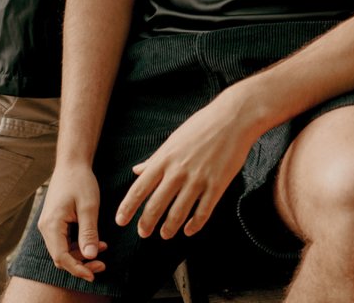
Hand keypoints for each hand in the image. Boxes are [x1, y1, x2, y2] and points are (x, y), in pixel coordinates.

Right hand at [38, 162, 107, 281]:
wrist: (71, 163)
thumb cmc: (80, 181)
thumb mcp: (89, 206)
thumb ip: (88, 232)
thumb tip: (90, 256)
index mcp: (51, 224)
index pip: (61, 257)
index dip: (77, 269)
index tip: (93, 274)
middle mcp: (46, 227)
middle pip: (61, 257)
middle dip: (81, 263)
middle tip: (103, 262)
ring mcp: (49, 225)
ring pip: (63, 250)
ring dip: (81, 254)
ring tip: (102, 248)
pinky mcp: (54, 222)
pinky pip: (64, 241)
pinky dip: (78, 245)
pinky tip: (94, 241)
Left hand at [115, 90, 259, 239]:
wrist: (232, 119)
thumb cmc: (202, 126)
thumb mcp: (173, 139)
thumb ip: (155, 158)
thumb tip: (137, 170)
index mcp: (164, 158)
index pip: (139, 188)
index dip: (128, 207)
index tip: (120, 220)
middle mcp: (178, 171)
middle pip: (156, 205)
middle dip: (146, 223)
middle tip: (143, 233)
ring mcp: (197, 180)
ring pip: (178, 214)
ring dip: (169, 228)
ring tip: (164, 234)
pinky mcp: (216, 186)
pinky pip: (202, 213)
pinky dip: (194, 225)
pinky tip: (189, 230)